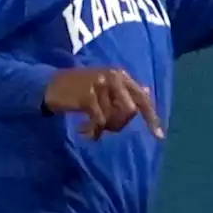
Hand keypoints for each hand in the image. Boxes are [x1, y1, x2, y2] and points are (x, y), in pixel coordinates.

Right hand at [44, 68, 164, 140]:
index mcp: (122, 76)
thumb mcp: (105, 87)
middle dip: (118, 124)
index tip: (159, 136)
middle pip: (130, 111)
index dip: (152, 118)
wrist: (53, 85)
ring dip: (101, 128)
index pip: (143, 99)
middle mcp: (115, 77)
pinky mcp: (88, 95)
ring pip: (114, 118)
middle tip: (103, 127)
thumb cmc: (81, 88)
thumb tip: (149, 91)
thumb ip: (126, 90)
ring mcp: (101, 85)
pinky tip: (83, 130)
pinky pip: (99, 121)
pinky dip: (92, 130)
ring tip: (90, 128)